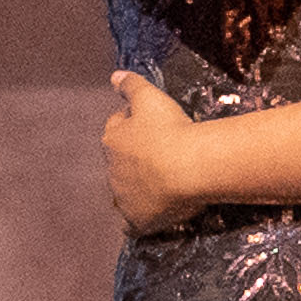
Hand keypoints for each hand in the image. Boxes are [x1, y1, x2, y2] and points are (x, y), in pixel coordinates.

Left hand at [101, 70, 208, 232]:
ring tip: (159, 186)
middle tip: (160, 156)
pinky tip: (149, 218)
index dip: (132, 125)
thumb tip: (114, 76)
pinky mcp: (138, 220)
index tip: (151, 126)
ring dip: (137, 189)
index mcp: (112, 141)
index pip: (116, 129)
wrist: (188, 167)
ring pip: (125, 193)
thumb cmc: (170, 129)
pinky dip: (138, 220)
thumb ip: (131, 85)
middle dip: (134, 159)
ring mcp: (124, 198)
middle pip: (120, 162)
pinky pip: (133, 224)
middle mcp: (112, 171)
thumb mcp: (150, 98)